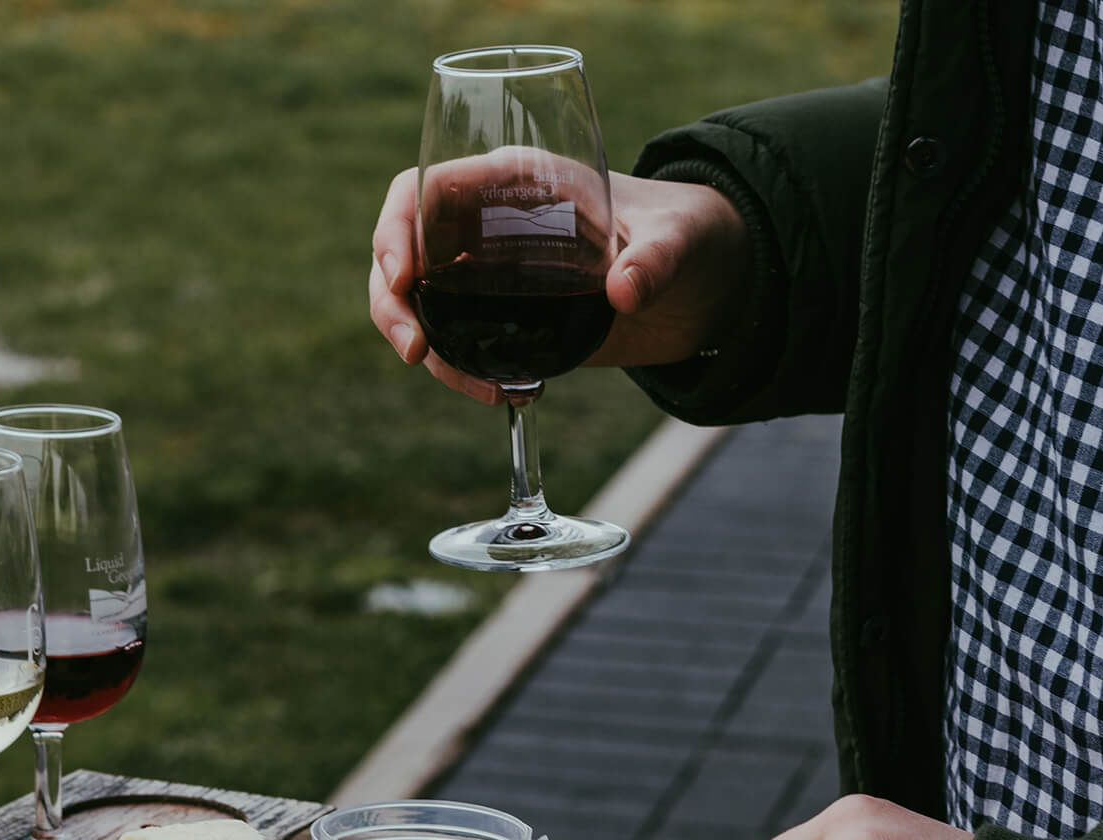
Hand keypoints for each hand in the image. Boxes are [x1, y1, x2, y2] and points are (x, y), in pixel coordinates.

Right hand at [369, 165, 752, 404]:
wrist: (708, 282)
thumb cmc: (691, 233)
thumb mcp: (679, 239)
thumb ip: (655, 259)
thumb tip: (623, 292)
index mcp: (514, 180)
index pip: (425, 190)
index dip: (399, 229)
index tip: (404, 277)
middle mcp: (490, 225)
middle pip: (406, 252)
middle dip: (393, 302)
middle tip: (413, 350)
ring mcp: (494, 275)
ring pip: (425, 303)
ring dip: (428, 348)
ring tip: (478, 389)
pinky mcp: (509, 319)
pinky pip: (459, 341)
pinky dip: (464, 371)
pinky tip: (504, 395)